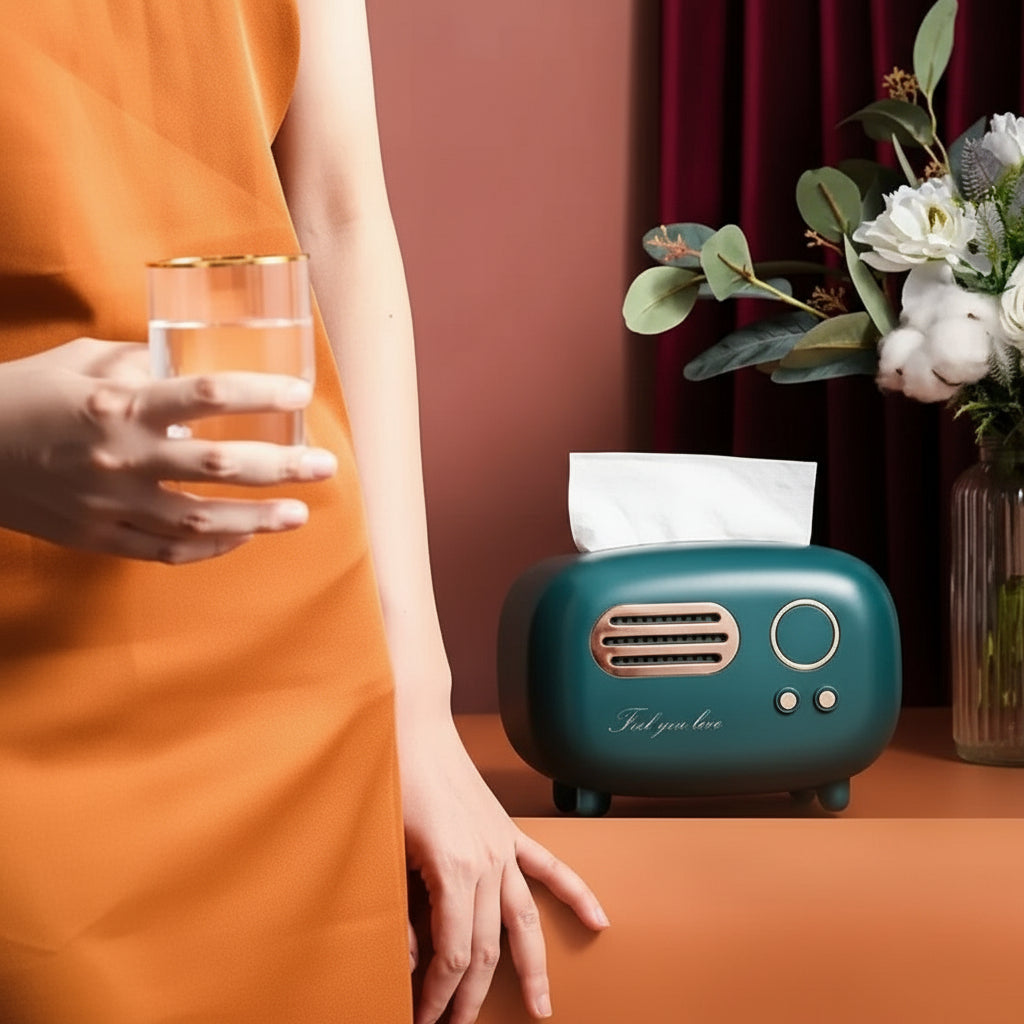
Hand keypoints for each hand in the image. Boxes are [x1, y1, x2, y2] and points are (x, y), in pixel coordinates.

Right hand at [0, 337, 336, 561]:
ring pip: (201, 523)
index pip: (206, 396)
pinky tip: (241, 539)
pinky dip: (210, 550)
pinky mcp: (99, 538)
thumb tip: (194, 364)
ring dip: (258, 521)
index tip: (300, 395)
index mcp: (118, 404)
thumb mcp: (81, 361)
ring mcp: (111, 505)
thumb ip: (143, 364)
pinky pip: (167, 552)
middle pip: (219, 466)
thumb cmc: (24, 394)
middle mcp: (121, 457)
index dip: (260, 395)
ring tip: (300, 515)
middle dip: (281, 468)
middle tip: (326, 467)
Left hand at [401, 717, 608, 1023]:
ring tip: (541, 1007)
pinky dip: (575, 894)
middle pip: (488, 947)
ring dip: (533, 967)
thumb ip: (401, 910)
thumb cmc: (392, 778)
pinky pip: (549, 867)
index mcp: (453, 869)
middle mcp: (487, 861)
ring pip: (526, 920)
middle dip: (472, 995)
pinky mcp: (508, 829)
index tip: (424, 1019)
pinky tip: (598, 921)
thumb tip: (413, 958)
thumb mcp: (386, 851)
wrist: (411, 724)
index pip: (454, 954)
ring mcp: (502, 845)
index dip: (439, 995)